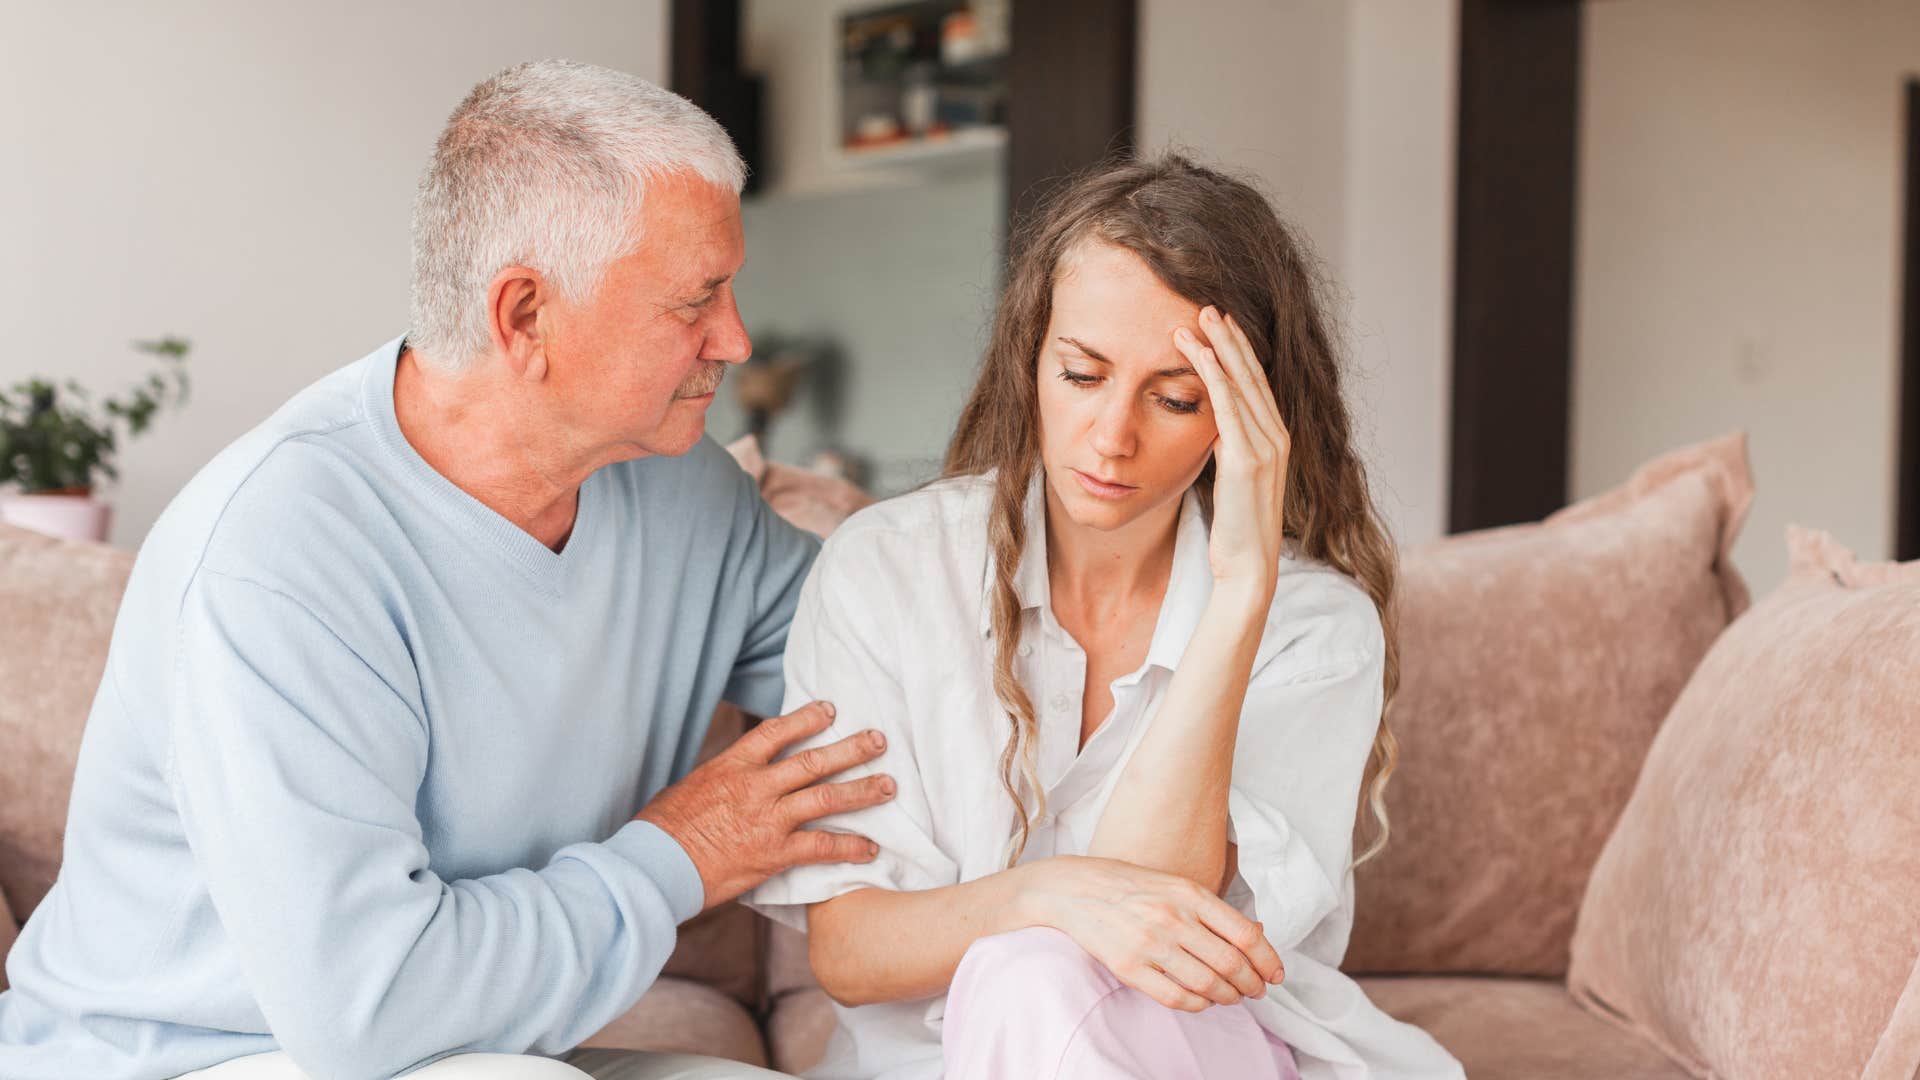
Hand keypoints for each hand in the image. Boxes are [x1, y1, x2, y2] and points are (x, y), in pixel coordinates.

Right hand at [637, 701, 895, 911]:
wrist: (656, 866)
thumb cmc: (664, 829)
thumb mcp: (690, 788)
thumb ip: (721, 779)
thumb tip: (733, 776)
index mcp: (732, 765)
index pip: (776, 732)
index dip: (806, 718)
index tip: (830, 709)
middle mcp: (756, 787)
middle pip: (813, 761)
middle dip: (851, 749)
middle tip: (879, 740)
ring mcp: (768, 820)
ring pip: (825, 797)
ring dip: (862, 790)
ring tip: (889, 785)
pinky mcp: (774, 854)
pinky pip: (821, 846)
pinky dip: (849, 847)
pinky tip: (870, 848)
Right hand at [1020, 855, 1285, 1011]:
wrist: (1074, 888)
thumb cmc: (1130, 885)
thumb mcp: (1176, 884)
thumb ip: (1214, 910)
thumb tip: (1257, 934)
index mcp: (1190, 893)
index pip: (1245, 934)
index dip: (1268, 960)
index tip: (1275, 975)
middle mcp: (1173, 918)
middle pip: (1231, 963)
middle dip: (1252, 984)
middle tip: (1256, 991)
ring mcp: (1150, 943)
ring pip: (1207, 984)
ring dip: (1227, 997)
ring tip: (1230, 996)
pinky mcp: (1129, 967)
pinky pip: (1175, 997)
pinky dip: (1197, 1004)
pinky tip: (1201, 1000)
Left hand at [1172, 307, 1291, 596]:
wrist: (1248, 568)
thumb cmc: (1236, 530)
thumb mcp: (1233, 480)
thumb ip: (1230, 450)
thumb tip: (1216, 431)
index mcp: (1276, 441)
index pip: (1257, 386)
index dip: (1240, 353)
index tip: (1221, 325)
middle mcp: (1278, 438)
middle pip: (1252, 376)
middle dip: (1230, 338)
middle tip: (1209, 306)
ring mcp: (1267, 447)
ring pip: (1240, 384)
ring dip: (1218, 347)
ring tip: (1198, 318)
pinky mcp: (1247, 460)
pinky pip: (1228, 407)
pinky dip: (1213, 375)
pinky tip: (1197, 353)